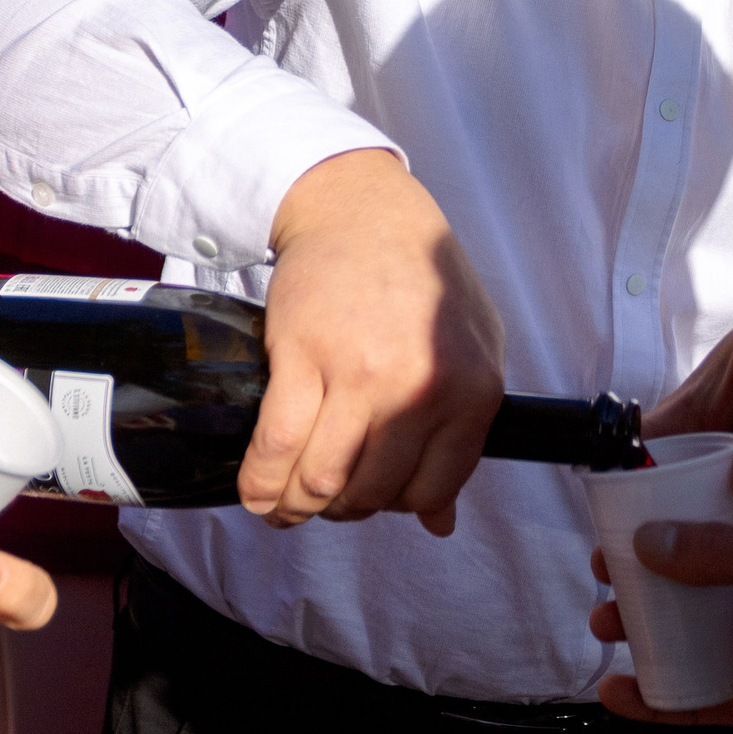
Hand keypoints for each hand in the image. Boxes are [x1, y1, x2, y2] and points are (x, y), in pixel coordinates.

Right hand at [252, 149, 506, 534]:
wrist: (363, 211)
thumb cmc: (422, 278)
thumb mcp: (473, 347)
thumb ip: (463, 434)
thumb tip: (442, 522)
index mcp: (470, 389)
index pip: (433, 491)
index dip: (400, 505)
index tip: (379, 493)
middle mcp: (419, 387)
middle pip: (372, 493)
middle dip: (345, 507)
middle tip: (329, 493)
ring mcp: (359, 373)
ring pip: (321, 482)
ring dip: (299, 505)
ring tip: (289, 499)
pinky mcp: (302, 357)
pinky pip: (276, 448)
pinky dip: (260, 482)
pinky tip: (259, 486)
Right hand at [589, 454, 732, 733]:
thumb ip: (725, 547)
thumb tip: (650, 539)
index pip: (720, 500)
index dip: (672, 499)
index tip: (624, 500)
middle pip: (689, 564)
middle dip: (640, 566)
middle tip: (603, 567)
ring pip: (681, 627)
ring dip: (638, 627)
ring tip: (604, 627)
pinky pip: (688, 691)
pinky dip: (651, 694)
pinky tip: (618, 691)